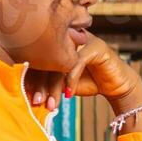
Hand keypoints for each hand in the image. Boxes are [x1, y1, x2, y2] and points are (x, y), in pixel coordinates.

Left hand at [27, 36, 141, 117]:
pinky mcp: (96, 46)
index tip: (26, 96)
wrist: (117, 85)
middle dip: (40, 84)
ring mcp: (83, 39)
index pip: (39, 57)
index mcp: (58, 42)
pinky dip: (71, 79)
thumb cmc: (89, 82)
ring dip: (53, 85)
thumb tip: (25, 89)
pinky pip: (78, 62)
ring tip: (49, 103)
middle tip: (35, 102)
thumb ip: (48, 81)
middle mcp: (69, 37)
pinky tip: (68, 94)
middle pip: (48, 58)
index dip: (31, 77)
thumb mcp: (64, 83)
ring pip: (61, 61)